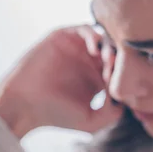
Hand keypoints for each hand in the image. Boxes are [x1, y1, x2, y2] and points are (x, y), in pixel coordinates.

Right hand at [0, 26, 121, 137]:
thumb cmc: (56, 116)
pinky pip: (83, 29)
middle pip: (113, 52)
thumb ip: (113, 114)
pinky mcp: (62, 38)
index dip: (124, 76)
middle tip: (119, 70)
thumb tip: (126, 100)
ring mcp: (75, 49)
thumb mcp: (91, 122)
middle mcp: (86, 62)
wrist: (26, 106)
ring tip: (109, 60)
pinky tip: (95, 51)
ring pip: (101, 39)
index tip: (122, 86)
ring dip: (109, 47)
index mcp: (95, 80)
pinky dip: (93, 36)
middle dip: (120, 59)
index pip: (119, 71)